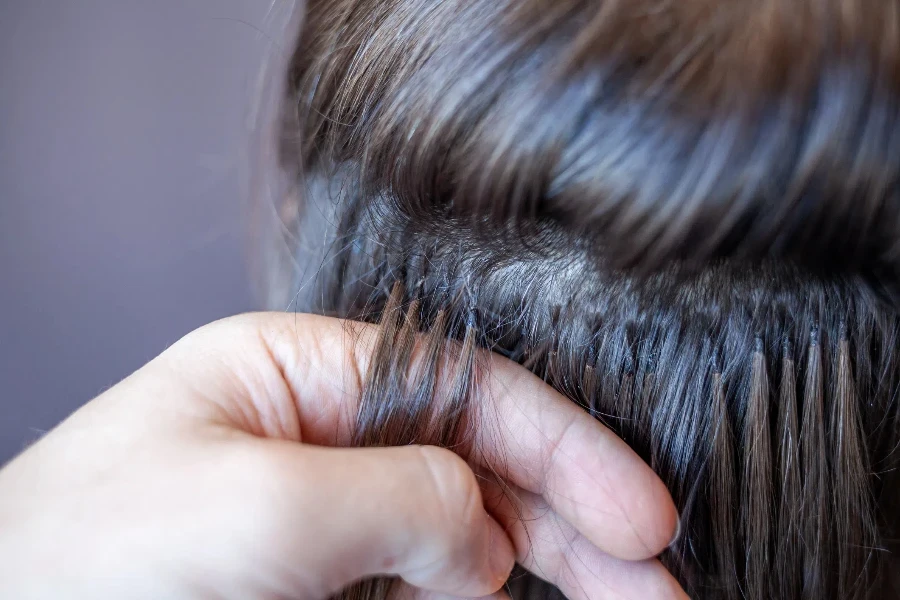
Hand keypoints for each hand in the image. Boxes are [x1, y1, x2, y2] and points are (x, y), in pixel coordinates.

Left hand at [0, 313, 683, 598]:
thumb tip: (481, 534)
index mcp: (304, 375)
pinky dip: (485, 596)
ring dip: (550, 568)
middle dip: (577, 521)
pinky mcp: (323, 582)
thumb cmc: (86, 556)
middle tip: (661, 585)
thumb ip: (393, 497)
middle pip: (483, 463)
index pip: (467, 390)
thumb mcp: (255, 505)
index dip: (565, 446)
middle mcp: (326, 434)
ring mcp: (328, 514)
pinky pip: (427, 580)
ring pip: (468, 530)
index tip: (641, 515)